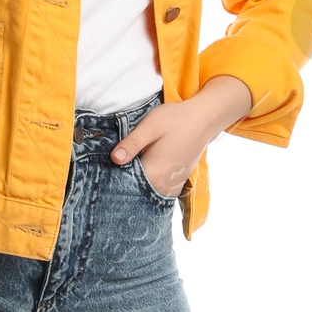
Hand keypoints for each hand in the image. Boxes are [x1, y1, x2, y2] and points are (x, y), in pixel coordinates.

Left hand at [111, 75, 253, 195]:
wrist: (204, 118)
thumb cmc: (176, 119)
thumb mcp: (150, 126)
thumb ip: (131, 144)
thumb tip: (114, 159)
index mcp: (155, 172)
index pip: (127, 184)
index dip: (114, 178)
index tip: (107, 172)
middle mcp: (165, 184)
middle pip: (137, 191)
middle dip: (126, 183)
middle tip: (116, 169)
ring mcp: (173, 184)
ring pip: (149, 193)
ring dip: (138, 186)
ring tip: (130, 171)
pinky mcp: (178, 181)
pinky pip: (159, 190)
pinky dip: (150, 186)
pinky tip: (144, 173)